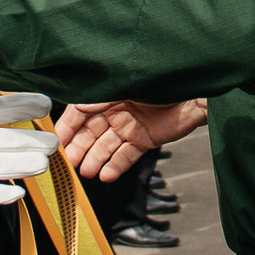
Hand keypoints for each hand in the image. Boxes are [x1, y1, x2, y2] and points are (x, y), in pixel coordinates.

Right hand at [56, 99, 208, 181]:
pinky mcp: (145, 140)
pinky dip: (115, 166)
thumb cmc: (161, 78)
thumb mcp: (123, 84)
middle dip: (78, 148)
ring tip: (86, 172)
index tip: (58, 141)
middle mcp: (116, 110)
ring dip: (95, 160)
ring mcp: (130, 126)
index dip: (68, 126)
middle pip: (90, 132)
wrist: (196, 92)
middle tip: (70, 163)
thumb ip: (98, 96)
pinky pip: (126, 156)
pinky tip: (105, 176)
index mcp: (107, 92)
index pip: (79, 111)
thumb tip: (75, 106)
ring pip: (106, 147)